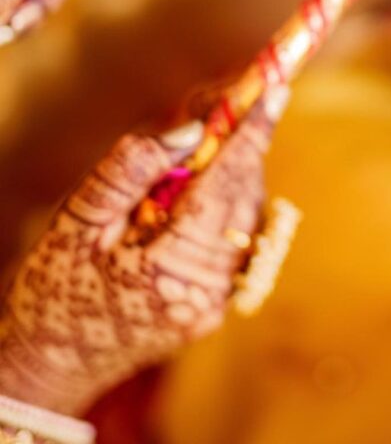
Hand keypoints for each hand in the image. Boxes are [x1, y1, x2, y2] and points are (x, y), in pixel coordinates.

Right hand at [0, 86, 285, 416]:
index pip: (226, 184)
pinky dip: (223, 207)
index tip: (277, 90)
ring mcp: (215, 305)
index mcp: (170, 268)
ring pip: (246, 217)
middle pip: (244, 195)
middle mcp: (206, 291)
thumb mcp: (80, 219)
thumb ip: (135, 168)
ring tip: (188, 158)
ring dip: (231, 175)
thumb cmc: (55, 288)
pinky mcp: (214, 309)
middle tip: (215, 110)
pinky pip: (235, 242)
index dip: (254, 133)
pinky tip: (186, 199)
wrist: (48, 365)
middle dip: (239, 146)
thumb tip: (194, 130)